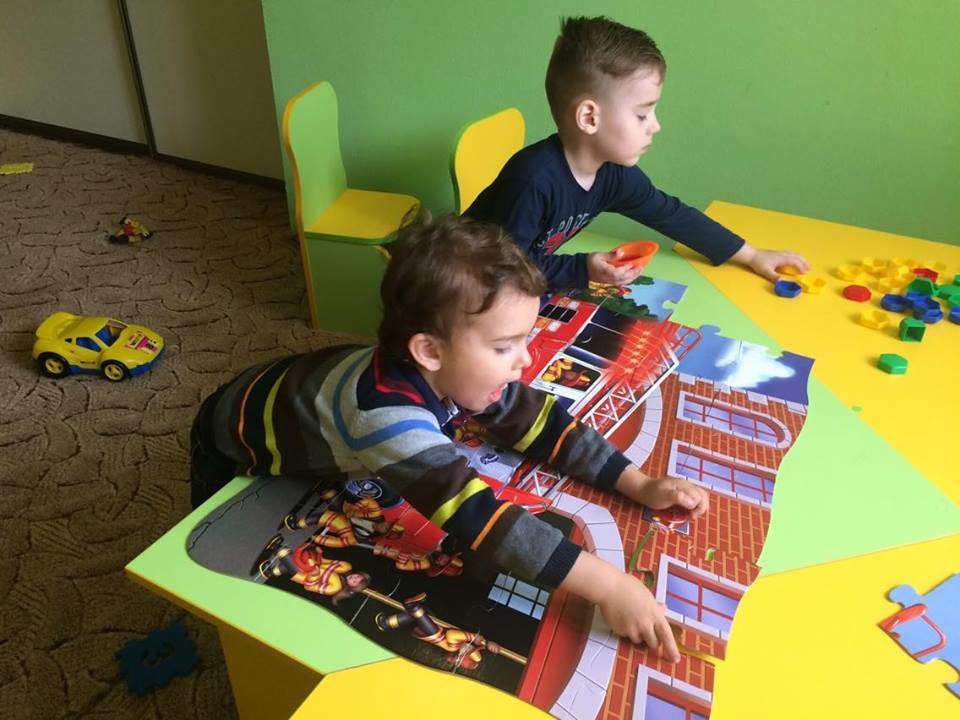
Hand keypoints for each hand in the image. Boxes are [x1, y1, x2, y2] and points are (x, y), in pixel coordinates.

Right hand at [561, 552, 679, 660]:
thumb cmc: (628, 587)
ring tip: (630, 618)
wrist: (609, 587)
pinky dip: (625, 630)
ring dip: (637, 634)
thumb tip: (662, 609)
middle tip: (647, 630)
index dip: (672, 649)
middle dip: (652, 639)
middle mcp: (644, 624)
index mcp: (654, 614)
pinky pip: (625, 635)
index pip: (667, 636)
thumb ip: (655, 606)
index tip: (675, 659)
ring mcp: (631, 629)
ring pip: (638, 640)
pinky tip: (621, 616)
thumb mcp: (647, 595)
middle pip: (653, 643)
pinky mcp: (620, 631)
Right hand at [587, 251, 643, 284]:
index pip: (618, 272)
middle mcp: (609, 279)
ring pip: (624, 282)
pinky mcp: (611, 283)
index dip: (626, 269)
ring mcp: (610, 282)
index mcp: (606, 272)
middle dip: (633, 273)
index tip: (633, 263)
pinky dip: (629, 280)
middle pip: (623, 278)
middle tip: (640, 267)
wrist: (583, 270)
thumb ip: (611, 255)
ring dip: (633, 277)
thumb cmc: (590, 261)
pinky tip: (633, 276)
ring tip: (639, 271)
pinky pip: (622, 283)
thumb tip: (621, 252)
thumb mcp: (599, 255)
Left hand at [616, 466, 708, 518]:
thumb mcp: (663, 496)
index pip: (699, 497)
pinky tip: (687, 511)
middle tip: (692, 517)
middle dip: (701, 508)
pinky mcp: (681, 493)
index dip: (698, 508)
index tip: (690, 516)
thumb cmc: (652, 493)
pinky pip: (693, 498)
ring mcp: (684, 489)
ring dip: (698, 507)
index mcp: (684, 486)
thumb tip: (692, 503)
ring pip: (699, 497)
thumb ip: (678, 497)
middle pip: (703, 496)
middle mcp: (687, 486)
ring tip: (691, 515)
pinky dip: (693, 506)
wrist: (643, 489)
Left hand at [732, 243, 809, 281]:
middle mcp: (783, 254)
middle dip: (804, 262)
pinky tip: (795, 259)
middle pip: (797, 257)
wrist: (751, 254)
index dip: (801, 267)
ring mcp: (780, 253)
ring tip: (806, 264)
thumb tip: (781, 283)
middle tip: (810, 268)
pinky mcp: (778, 253)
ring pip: (794, 254)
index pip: (795, 262)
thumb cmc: (758, 263)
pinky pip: (790, 254)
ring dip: (801, 259)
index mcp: (782, 258)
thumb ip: (774, 277)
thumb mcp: (766, 271)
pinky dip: (796, 256)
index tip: (805, 273)